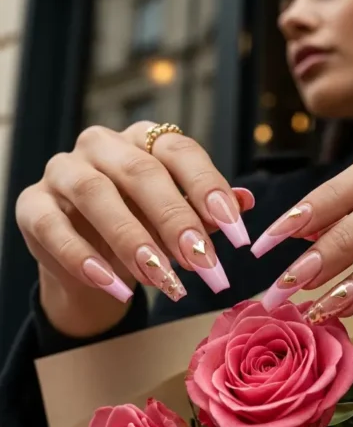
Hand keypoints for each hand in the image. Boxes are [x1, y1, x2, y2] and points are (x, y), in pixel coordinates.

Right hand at [16, 122, 252, 337]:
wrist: (87, 263)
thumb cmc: (141, 229)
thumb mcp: (177, 223)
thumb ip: (206, 212)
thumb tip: (246, 201)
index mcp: (143, 139)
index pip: (180, 151)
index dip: (208, 187)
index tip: (236, 231)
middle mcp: (101, 145)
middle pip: (140, 172)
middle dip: (175, 219)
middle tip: (202, 262)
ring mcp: (62, 171)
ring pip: (96, 194)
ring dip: (132, 239)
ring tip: (162, 279)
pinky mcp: (32, 205)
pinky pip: (54, 227)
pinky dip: (84, 258)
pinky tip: (115, 287)